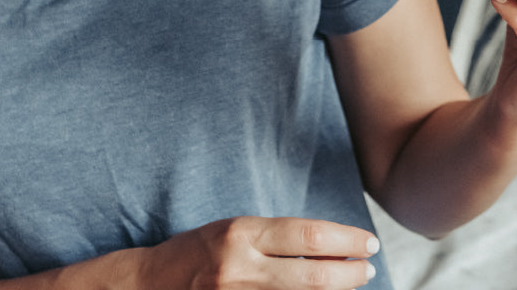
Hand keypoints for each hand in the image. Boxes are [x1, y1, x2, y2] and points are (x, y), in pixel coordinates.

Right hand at [137, 215, 379, 289]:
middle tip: (370, 268)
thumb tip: (324, 248)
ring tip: (353, 284)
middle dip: (349, 274)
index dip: (344, 241)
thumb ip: (272, 241)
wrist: (145, 285)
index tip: (367, 243)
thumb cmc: (194, 254)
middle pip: (311, 275)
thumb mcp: (232, 232)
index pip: (307, 236)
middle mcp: (239, 266)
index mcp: (241, 233)